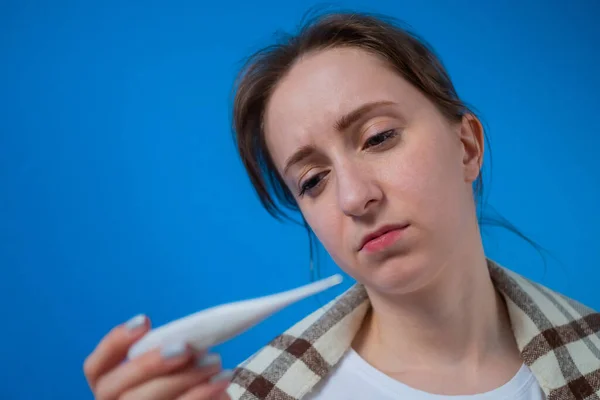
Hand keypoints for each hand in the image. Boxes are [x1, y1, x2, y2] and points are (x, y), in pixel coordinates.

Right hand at [83, 314, 231, 399]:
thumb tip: (193, 341)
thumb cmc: (190, 387)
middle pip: (114, 388)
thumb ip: (173, 357)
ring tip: (215, 363)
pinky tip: (220, 385)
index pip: (95, 368)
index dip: (114, 343)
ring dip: (182, 380)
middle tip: (187, 348)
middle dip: (149, 364)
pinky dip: (198, 397)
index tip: (145, 321)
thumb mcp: (178, 371)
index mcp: (113, 388)